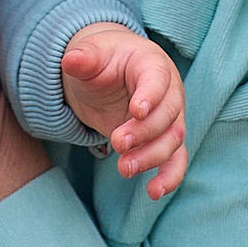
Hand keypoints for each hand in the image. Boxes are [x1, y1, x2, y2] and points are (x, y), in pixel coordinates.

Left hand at [61, 22, 189, 198]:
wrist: (108, 73)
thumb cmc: (103, 61)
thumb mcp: (90, 54)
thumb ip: (85, 58)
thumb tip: (72, 60)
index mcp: (152, 64)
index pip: (157, 80)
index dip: (150, 96)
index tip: (136, 111)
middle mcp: (169, 92)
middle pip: (167, 115)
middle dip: (144, 133)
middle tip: (117, 143)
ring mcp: (170, 118)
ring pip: (173, 141)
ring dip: (151, 157)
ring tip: (124, 168)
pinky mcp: (164, 140)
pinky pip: (176, 160)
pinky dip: (169, 177)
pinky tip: (154, 192)